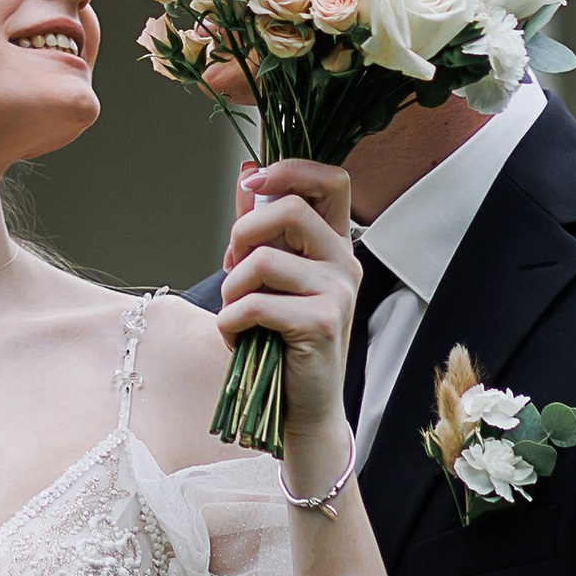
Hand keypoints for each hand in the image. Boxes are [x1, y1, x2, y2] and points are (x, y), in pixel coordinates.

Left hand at [221, 157, 361, 473]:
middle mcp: (345, 262)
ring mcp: (338, 292)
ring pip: (264, 260)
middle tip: (233, 267)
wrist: (304, 407)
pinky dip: (230, 321)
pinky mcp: (321, 323)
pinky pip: (255, 304)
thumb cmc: (280, 340)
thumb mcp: (270, 278)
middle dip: (243, 233)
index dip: (291, 169)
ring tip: (235, 313)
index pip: (332, 179)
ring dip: (231, 287)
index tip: (253, 181)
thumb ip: (260, 227)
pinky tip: (236, 338)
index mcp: (335, 245)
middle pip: (290, 209)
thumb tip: (246, 171)